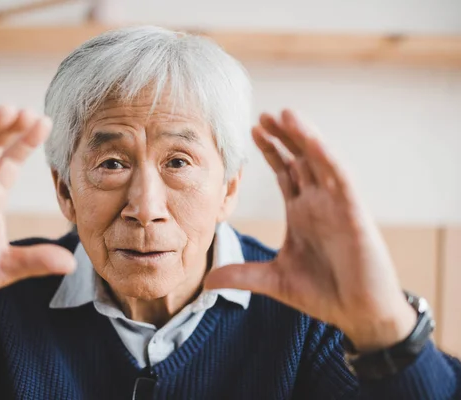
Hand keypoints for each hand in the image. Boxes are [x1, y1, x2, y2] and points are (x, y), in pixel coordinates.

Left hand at [206, 109, 415, 351]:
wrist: (358, 314)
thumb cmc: (323, 292)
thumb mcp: (273, 281)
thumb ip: (242, 275)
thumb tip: (207, 281)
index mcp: (302, 212)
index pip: (285, 172)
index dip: (270, 150)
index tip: (252, 130)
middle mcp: (319, 202)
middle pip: (300, 159)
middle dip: (283, 136)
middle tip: (263, 115)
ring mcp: (337, 205)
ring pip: (319, 161)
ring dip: (303, 137)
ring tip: (285, 114)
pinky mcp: (354, 214)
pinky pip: (340, 179)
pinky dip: (326, 158)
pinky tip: (311, 140)